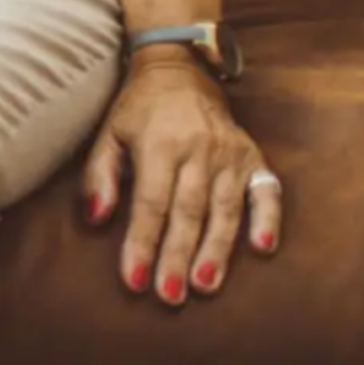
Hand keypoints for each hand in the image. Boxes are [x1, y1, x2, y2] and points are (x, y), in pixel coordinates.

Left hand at [82, 55, 280, 306]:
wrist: (180, 70)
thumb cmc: (138, 110)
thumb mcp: (108, 133)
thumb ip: (99, 176)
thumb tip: (96, 220)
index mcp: (158, 145)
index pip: (150, 204)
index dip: (142, 243)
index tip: (136, 280)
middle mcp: (197, 150)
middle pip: (187, 212)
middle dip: (177, 256)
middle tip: (170, 295)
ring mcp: (229, 154)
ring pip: (224, 209)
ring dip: (217, 250)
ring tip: (206, 285)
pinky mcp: (253, 157)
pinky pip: (266, 191)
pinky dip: (267, 219)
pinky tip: (263, 247)